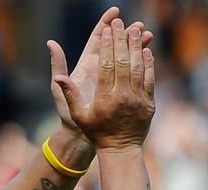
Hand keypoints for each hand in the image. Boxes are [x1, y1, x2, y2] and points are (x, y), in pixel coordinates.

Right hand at [55, 19, 155, 149]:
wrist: (120, 150)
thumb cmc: (96, 132)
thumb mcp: (78, 115)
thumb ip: (69, 94)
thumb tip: (59, 77)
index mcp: (104, 98)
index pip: (107, 65)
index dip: (108, 45)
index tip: (107, 29)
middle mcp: (122, 97)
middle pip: (123, 62)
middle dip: (121, 40)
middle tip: (121, 22)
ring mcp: (138, 100)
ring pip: (138, 68)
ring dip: (137, 47)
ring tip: (135, 29)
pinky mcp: (149, 103)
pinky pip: (149, 79)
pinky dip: (148, 64)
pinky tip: (146, 50)